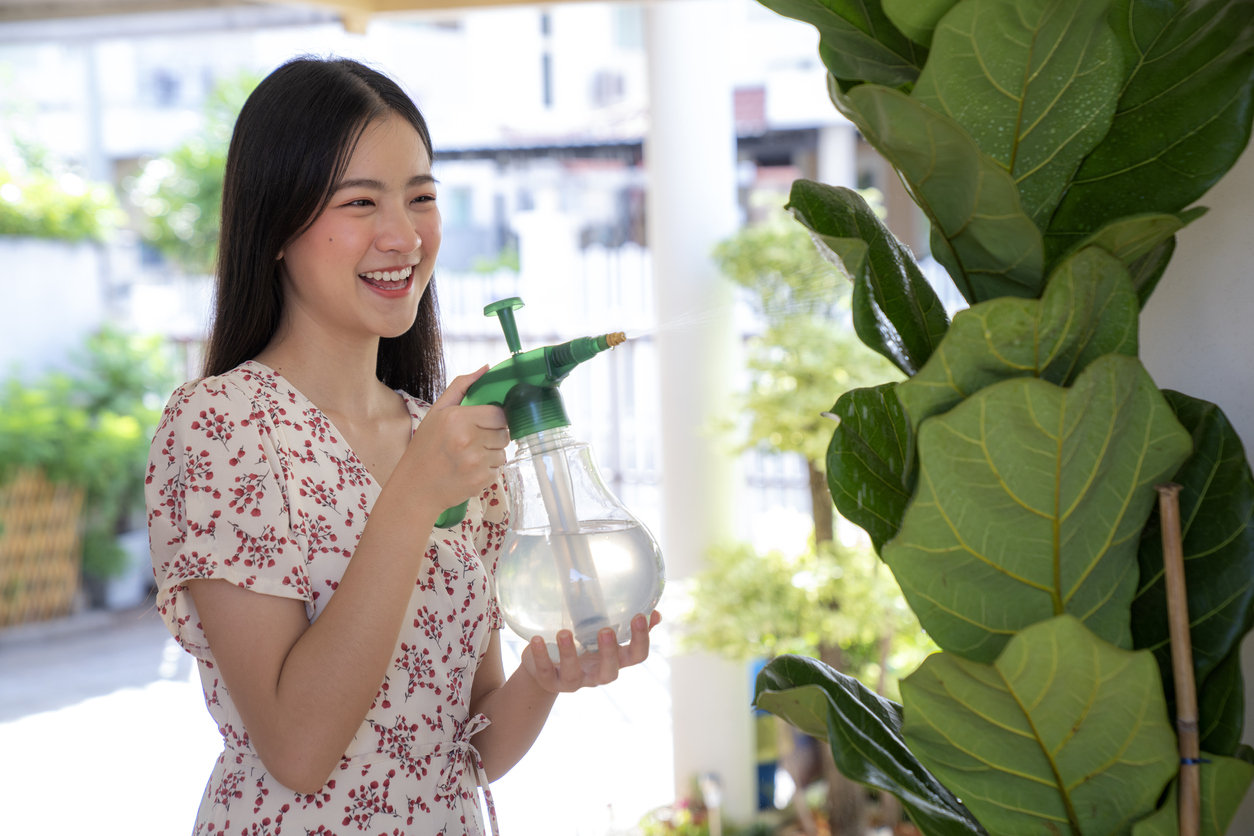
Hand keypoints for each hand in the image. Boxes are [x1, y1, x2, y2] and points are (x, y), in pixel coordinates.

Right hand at [402, 366, 508, 509]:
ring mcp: (475, 462)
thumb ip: (461, 387)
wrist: (415, 487)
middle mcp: (468, 439)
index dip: (495, 418)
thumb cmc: (425, 448)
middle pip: (505, 433)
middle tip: (474, 440)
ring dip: (491, 454)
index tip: (484, 423)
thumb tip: (486, 368)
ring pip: (503, 453)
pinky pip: (498, 470)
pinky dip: (487, 470)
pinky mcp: (480, 480)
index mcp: (458, 418)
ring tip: (469, 456)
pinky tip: (469, 469)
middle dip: (493, 436)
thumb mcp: (437, 412)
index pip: (499, 414)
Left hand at [520, 611, 661, 692]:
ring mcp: (573, 681)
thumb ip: (627, 627)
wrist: (546, 668)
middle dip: (608, 653)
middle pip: (609, 673)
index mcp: (614, 661)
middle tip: (605, 630)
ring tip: (564, 632)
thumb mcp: (603, 638)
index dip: (640, 640)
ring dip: (569, 654)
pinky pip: (545, 671)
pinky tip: (535, 639)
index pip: (636, 657)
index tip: (639, 617)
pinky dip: (540, 656)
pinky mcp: (549, 681)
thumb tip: (655, 612)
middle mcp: (596, 675)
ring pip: (574, 676)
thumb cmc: (581, 646)